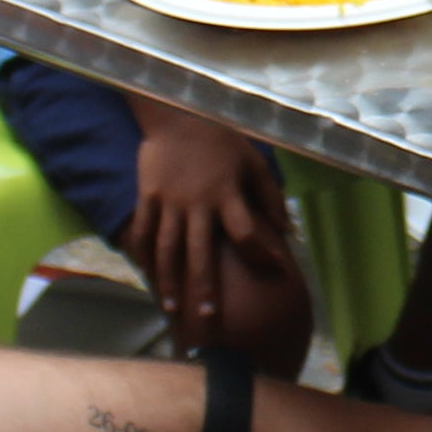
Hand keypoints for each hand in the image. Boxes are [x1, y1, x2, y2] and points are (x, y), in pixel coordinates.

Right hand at [127, 101, 297, 341]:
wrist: (177, 113)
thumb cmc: (221, 140)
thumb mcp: (253, 161)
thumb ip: (270, 196)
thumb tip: (288, 230)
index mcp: (226, 193)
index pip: (245, 232)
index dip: (261, 252)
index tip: (275, 270)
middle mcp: (197, 202)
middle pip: (200, 252)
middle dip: (203, 287)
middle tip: (207, 318)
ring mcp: (169, 200)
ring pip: (167, 248)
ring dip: (169, 280)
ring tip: (171, 307)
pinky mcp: (148, 194)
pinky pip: (144, 229)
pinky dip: (143, 253)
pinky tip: (146, 274)